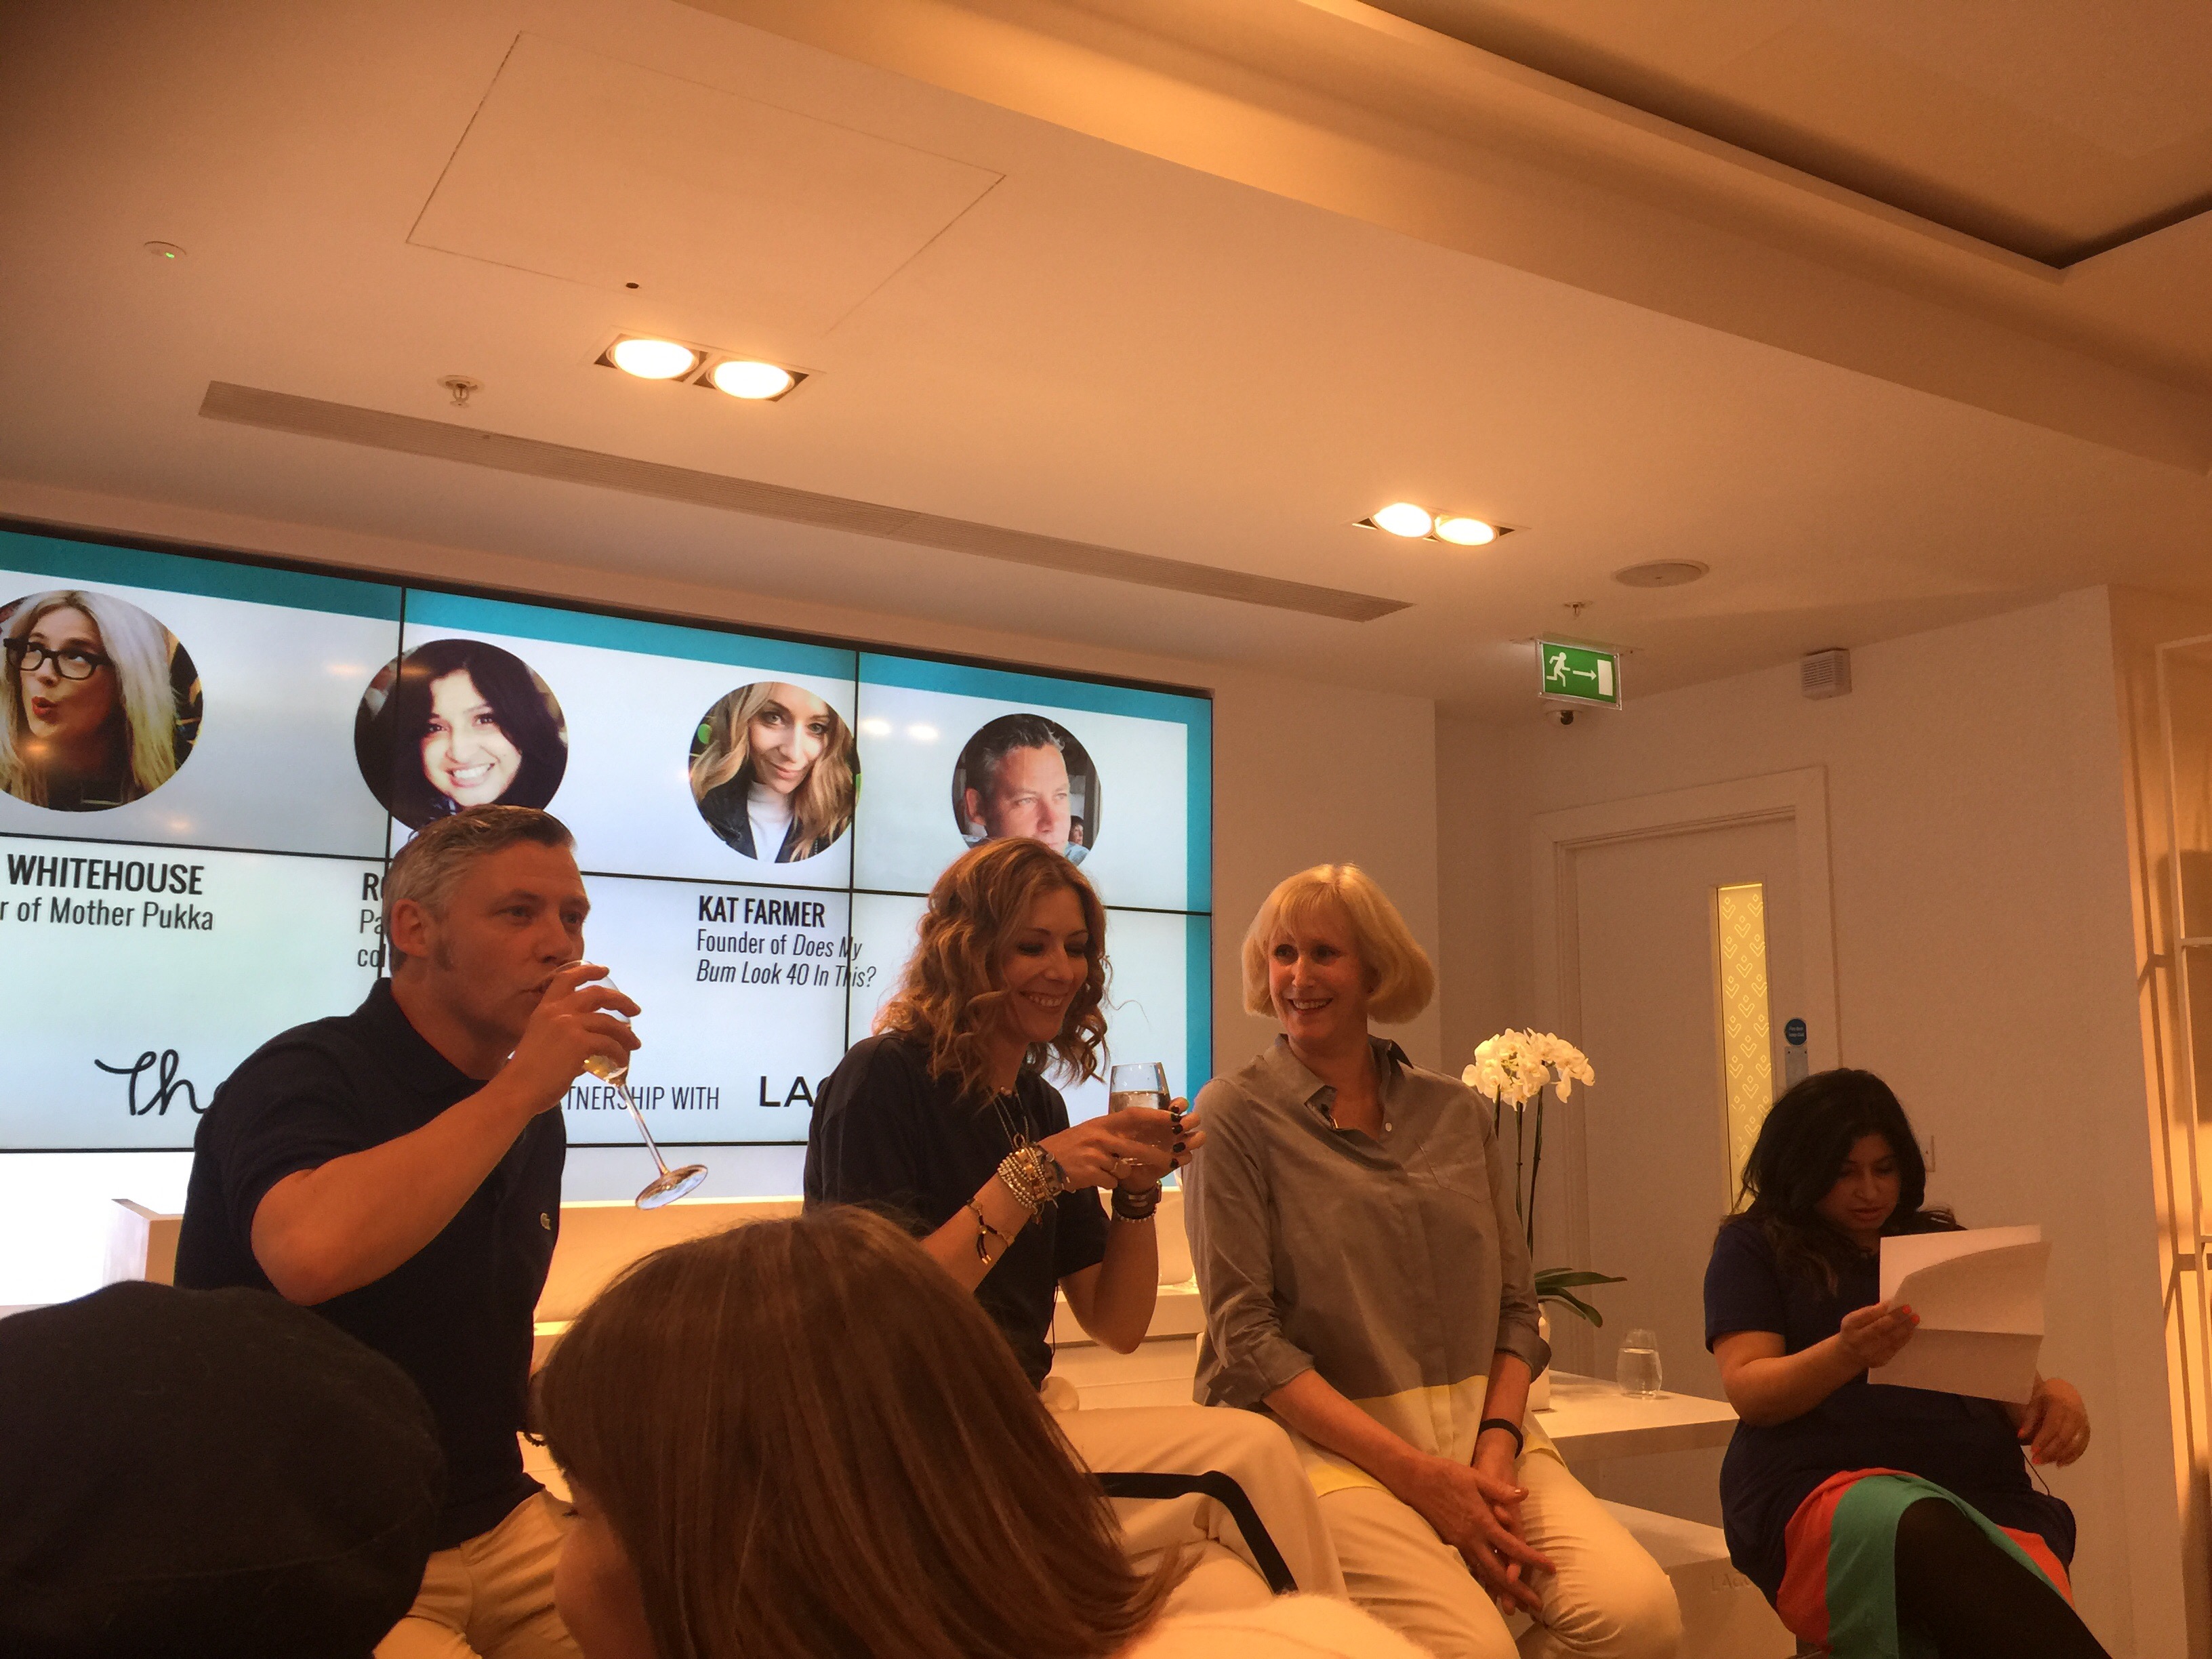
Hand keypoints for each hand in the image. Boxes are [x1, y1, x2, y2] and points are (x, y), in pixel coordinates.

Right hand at [500, 963, 640, 1111]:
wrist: (518, 1089)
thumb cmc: (527, 1074)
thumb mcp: (543, 1043)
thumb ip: (566, 1039)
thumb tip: (591, 1049)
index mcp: (545, 1009)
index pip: (566, 979)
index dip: (588, 971)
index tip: (605, 970)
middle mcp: (557, 1011)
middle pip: (597, 995)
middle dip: (621, 1000)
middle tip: (635, 1010)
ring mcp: (569, 1025)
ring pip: (609, 1022)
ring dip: (626, 1034)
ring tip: (634, 1044)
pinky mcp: (580, 1043)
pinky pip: (609, 1044)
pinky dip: (619, 1053)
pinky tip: (621, 1063)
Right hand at [1039, 1110, 1177, 1190]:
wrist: (1042, 1163)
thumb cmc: (1069, 1146)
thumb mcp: (1090, 1131)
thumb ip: (1112, 1131)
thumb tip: (1140, 1131)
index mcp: (1101, 1123)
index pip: (1134, 1115)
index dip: (1157, 1117)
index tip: (1176, 1120)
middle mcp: (1100, 1136)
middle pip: (1137, 1147)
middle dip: (1157, 1156)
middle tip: (1172, 1160)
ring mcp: (1095, 1155)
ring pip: (1124, 1167)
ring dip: (1121, 1172)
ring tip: (1107, 1169)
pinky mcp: (1091, 1173)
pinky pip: (1111, 1181)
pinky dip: (1107, 1182)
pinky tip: (1094, 1177)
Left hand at [1114, 1098, 1206, 1183]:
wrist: (1123, 1167)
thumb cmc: (1125, 1140)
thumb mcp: (1127, 1126)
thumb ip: (1137, 1117)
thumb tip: (1147, 1116)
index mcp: (1164, 1116)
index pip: (1181, 1104)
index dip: (1181, 1104)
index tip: (1173, 1110)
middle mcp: (1175, 1128)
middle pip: (1195, 1118)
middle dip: (1190, 1121)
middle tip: (1177, 1128)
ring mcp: (1179, 1144)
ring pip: (1198, 1137)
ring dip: (1192, 1139)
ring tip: (1177, 1146)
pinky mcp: (1178, 1161)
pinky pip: (1188, 1157)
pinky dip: (1182, 1158)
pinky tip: (1172, 1160)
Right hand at [1400, 1453, 1552, 1614]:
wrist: (1414, 1480)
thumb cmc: (1446, 1475)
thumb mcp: (1476, 1477)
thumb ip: (1500, 1490)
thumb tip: (1524, 1494)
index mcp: (1481, 1522)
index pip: (1512, 1547)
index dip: (1533, 1559)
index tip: (1551, 1569)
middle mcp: (1471, 1538)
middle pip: (1499, 1571)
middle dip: (1519, 1590)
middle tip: (1537, 1605)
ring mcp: (1459, 1543)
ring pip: (1483, 1573)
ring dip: (1501, 1590)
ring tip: (1517, 1605)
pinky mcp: (1450, 1543)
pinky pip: (1471, 1567)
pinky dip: (1483, 1581)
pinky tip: (1489, 1588)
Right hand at [1837, 1300, 1917, 1369]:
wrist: (1847, 1355)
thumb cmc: (1853, 1331)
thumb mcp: (1854, 1319)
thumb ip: (1869, 1313)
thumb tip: (1890, 1305)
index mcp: (1850, 1325)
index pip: (1868, 1315)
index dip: (1882, 1309)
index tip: (1896, 1301)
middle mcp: (1858, 1339)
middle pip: (1879, 1328)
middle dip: (1896, 1318)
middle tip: (1909, 1309)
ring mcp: (1868, 1352)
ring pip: (1889, 1339)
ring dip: (1904, 1328)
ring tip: (1914, 1319)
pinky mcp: (1879, 1361)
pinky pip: (1894, 1349)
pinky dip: (1903, 1339)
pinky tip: (1910, 1331)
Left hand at [2016, 1377, 2089, 1465]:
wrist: (2066, 1391)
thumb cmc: (2046, 1396)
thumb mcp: (2035, 1402)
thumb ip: (2029, 1419)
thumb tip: (2020, 1436)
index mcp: (2060, 1404)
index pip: (2052, 1425)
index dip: (2043, 1439)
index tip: (2032, 1450)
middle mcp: (2075, 1414)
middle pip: (2064, 1438)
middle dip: (2049, 1451)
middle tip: (2036, 1460)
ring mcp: (2083, 1423)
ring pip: (2073, 1444)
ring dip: (2059, 1456)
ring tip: (2044, 1462)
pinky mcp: (2087, 1430)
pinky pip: (2082, 1446)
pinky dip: (2072, 1457)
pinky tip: (2060, 1463)